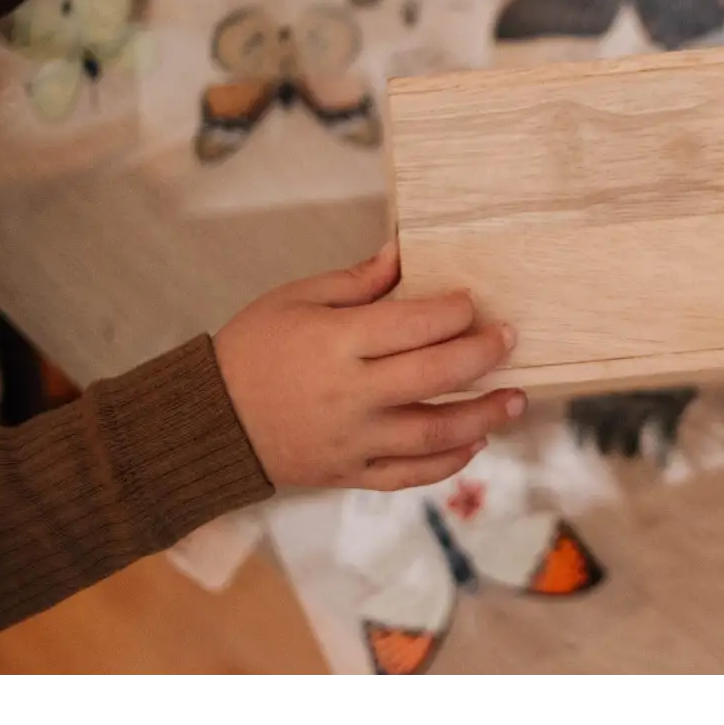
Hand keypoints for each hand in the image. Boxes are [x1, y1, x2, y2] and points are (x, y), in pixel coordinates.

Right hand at [213, 241, 524, 491]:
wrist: (207, 422)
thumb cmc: (251, 348)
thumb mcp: (296, 298)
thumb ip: (357, 280)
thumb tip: (404, 250)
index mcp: (336, 343)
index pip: (413, 325)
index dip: (453, 311)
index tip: (473, 301)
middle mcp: (350, 394)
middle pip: (434, 376)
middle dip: (482, 355)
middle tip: (510, 338)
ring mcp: (352, 440)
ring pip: (433, 433)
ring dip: (483, 416)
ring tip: (516, 398)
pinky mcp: (349, 473)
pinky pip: (408, 474)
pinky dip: (447, 462)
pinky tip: (474, 443)